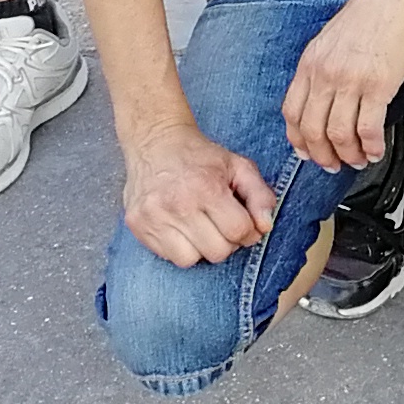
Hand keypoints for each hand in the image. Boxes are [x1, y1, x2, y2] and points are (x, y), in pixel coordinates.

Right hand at [121, 120, 278, 268]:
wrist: (156, 143)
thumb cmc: (201, 157)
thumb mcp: (238, 166)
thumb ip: (260, 195)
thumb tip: (265, 226)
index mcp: (207, 187)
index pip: (238, 232)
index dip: (247, 232)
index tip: (242, 223)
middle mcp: (178, 204)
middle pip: (217, 252)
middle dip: (226, 242)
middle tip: (220, 224)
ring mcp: (155, 217)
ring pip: (191, 260)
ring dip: (201, 249)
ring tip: (200, 227)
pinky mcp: (138, 225)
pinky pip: (168, 256)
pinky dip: (179, 248)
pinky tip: (180, 227)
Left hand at [281, 0, 403, 172]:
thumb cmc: (371, 12)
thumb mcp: (331, 40)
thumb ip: (323, 69)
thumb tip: (323, 98)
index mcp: (310, 64)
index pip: (292, 113)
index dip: (299, 140)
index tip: (308, 151)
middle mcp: (325, 74)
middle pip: (312, 130)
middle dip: (322, 155)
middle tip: (334, 164)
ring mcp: (350, 80)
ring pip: (339, 135)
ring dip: (349, 155)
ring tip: (359, 158)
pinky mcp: (377, 85)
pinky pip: (368, 128)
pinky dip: (371, 146)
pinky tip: (376, 150)